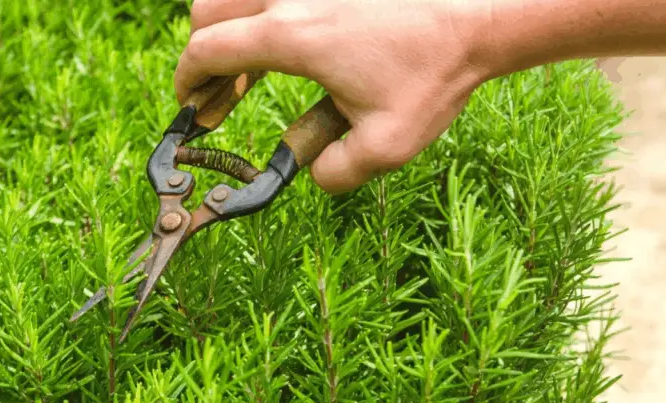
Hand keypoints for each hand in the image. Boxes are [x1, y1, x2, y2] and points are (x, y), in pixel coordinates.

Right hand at [174, 0, 491, 193]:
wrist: (478, 16)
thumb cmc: (434, 74)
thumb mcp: (387, 144)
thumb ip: (336, 171)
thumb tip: (313, 174)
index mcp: (290, 37)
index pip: (208, 51)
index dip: (188, 81)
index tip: (192, 105)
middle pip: (208, 10)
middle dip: (201, 52)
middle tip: (221, 90)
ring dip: (230, 25)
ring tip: (252, 63)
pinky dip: (262, 12)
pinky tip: (289, 37)